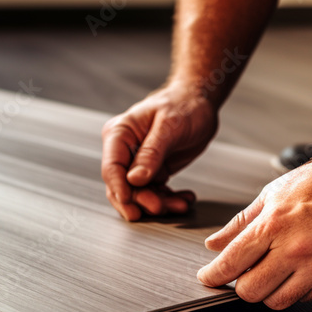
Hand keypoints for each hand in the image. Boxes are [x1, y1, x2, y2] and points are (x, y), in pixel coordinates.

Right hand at [101, 83, 218, 220]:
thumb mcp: (170, 127)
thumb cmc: (184, 106)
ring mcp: (138, 163)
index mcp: (121, 133)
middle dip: (140, 200)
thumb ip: (152, 153)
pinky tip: (183, 200)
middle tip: (158, 208)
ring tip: (179, 204)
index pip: (112, 167)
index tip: (131, 204)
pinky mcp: (153, 172)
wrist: (200, 103)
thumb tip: (134, 179)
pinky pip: (155, 193)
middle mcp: (125, 150)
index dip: (119, 188)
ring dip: (159, 203)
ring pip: (139, 194)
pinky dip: (169, 200)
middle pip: (122, 185)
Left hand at [196, 148, 311, 308]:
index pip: (231, 262)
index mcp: (276, 224)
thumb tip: (216, 243)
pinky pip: (307, 299)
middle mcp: (296, 249)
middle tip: (245, 275)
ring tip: (273, 274)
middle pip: (250, 291)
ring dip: (269, 293)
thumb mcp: (277, 192)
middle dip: (241, 286)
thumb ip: (243, 221)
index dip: (213, 275)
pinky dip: (297, 291)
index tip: (209, 277)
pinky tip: (300, 272)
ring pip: (278, 302)